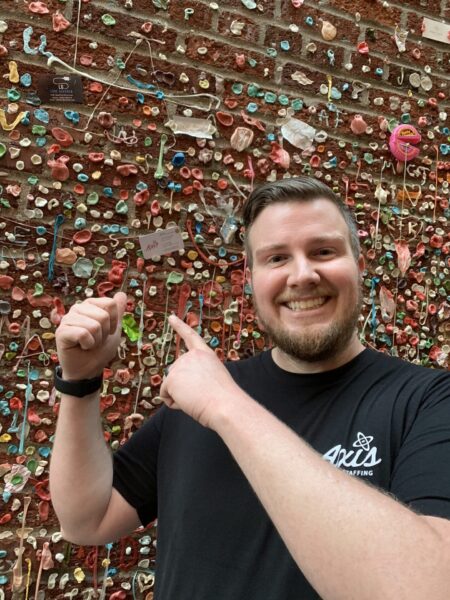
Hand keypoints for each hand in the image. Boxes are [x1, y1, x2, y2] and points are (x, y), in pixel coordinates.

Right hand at [55, 292, 127, 380]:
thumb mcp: (114, 330)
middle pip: (103, 316)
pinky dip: (87, 345)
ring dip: (96, 341)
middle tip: (95, 340)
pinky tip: (81, 347)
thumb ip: (117, 311)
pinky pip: (83, 334)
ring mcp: (68, 319)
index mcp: (90, 304)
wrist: (89, 370)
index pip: (110, 304)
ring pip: (94, 326)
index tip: (107, 332)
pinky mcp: (61, 332)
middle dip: (104, 333)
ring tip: (88, 344)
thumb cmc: (100, 350)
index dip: (114, 322)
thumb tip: (122, 294)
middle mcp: (78, 308)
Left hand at [160, 315, 242, 429]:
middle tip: (203, 394)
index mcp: (205, 354)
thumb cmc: (225, 399)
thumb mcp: (214, 379)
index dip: (180, 326)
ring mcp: (180, 365)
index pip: (190, 337)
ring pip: (172, 387)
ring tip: (199, 397)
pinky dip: (174, 403)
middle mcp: (191, 356)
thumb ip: (198, 375)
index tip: (171, 317)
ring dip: (181, 397)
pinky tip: (188, 402)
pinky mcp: (171, 379)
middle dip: (185, 388)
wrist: (225, 405)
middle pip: (177, 374)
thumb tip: (180, 385)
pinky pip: (165, 396)